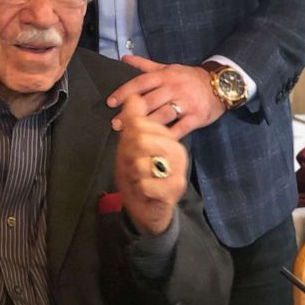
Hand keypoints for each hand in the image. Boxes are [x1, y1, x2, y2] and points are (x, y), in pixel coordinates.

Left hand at [107, 55, 224, 139]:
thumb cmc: (189, 78)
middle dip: (129, 113)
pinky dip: (167, 136)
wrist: (220, 85)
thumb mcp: (168, 68)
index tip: (111, 102)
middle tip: (115, 123)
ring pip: (162, 115)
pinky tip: (155, 143)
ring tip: (131, 135)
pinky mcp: (196, 117)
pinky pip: (180, 129)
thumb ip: (145, 65)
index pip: (140, 83)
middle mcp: (174, 88)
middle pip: (148, 101)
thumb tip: (124, 58)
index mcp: (165, 76)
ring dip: (145, 126)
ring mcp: (186, 103)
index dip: (124, 92)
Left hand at [114, 95, 187, 234]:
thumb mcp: (130, 145)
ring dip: (132, 174)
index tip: (130, 150)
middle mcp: (177, 149)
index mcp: (167, 135)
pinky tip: (146, 191)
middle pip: (140, 139)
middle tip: (133, 166)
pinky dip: (139, 189)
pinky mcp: (176, 188)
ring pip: (141, 162)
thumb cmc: (138, 173)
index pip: (137, 123)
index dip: (126, 139)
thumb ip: (132, 121)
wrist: (146, 207)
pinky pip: (145, 183)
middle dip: (128, 156)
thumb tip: (133, 97)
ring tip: (140, 178)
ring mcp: (179, 169)